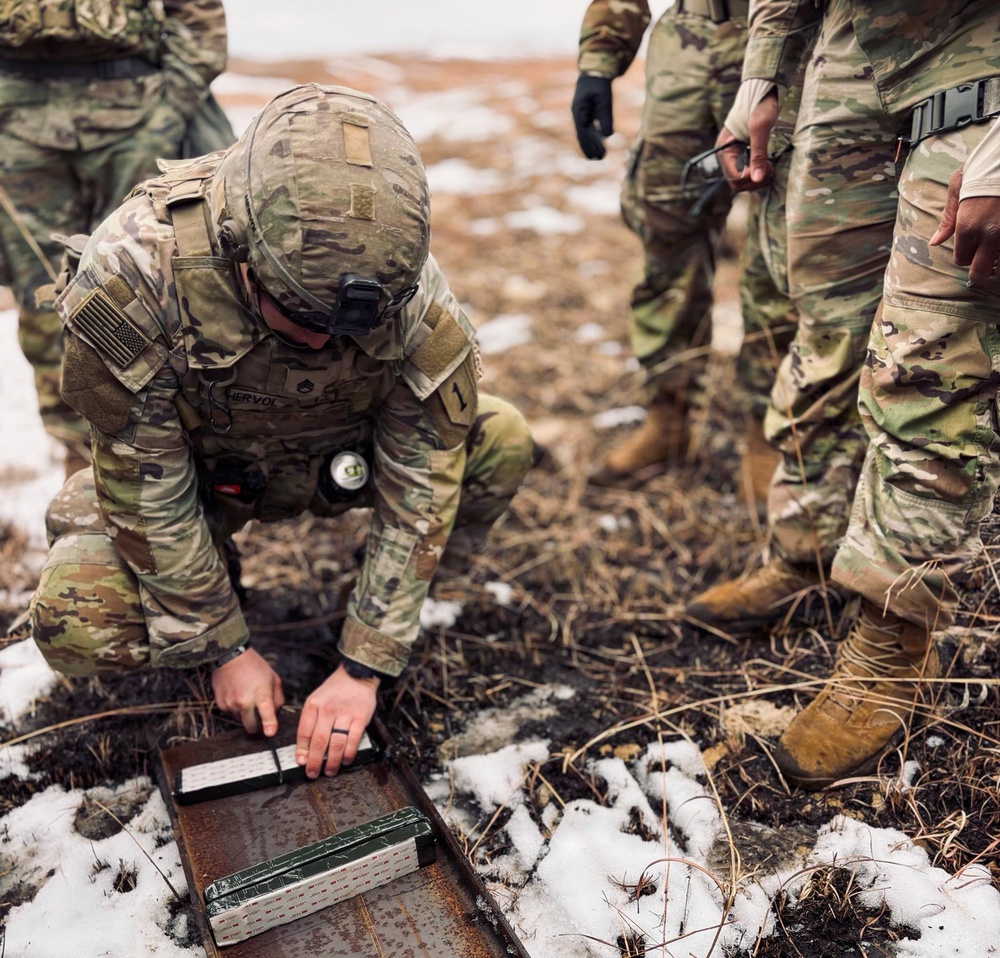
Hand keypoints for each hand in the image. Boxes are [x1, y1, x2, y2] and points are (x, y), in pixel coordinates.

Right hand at [211, 647, 284, 735]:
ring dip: (244, 714)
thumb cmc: (254, 666)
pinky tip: (236, 694)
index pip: (266, 711)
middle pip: (251, 726)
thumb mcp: (273, 678)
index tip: (270, 733)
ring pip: (240, 720)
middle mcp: (244, 701)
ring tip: (246, 695)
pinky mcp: (221, 704)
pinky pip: (230, 713)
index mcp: (260, 693)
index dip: (269, 723)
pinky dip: (235, 708)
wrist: (229, 657)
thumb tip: (275, 713)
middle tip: (258, 717)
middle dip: (256, 726)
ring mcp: (231, 703)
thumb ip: (277, 698)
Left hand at [295, 665, 378, 778]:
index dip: (302, 751)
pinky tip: (345, 760)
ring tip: (329, 771)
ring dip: (332, 762)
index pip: (304, 732)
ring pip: (336, 744)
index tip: (301, 762)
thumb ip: (309, 721)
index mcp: (313, 705)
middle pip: (319, 741)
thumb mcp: (316, 699)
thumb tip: (304, 748)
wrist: (357, 675)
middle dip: (314, 762)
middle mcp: (328, 709)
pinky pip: (353, 740)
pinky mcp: (361, 717)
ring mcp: (345, 713)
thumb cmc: (334, 690)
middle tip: (313, 773)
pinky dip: (348, 754)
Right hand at [571, 74, 613, 159]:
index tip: (592, 156)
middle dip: (590, 147)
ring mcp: (582, 113)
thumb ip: (606, 117)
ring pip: (586, 132)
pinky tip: (600, 143)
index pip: (582, 133)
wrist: (595, 71)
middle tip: (598, 159)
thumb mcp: (605, 100)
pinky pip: (590, 127)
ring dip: (592, 143)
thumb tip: (607, 136)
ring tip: (600, 155)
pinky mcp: (588, 112)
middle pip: (583, 135)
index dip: (587, 146)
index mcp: (579, 111)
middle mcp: (578, 114)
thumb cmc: (599, 84)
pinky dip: (594, 135)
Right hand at [717, 91, 778, 191]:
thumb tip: (758, 179)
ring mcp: (733, 157)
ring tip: (769, 166)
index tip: (766, 167)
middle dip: (754, 180)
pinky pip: (747, 173)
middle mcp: (726, 156)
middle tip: (769, 168)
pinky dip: (758, 172)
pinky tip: (767, 163)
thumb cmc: (760, 105)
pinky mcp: (742, 156)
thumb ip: (758, 154)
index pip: (734, 177)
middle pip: (737, 183)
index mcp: (723, 150)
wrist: (763, 91)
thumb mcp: (760, 128)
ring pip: (742, 181)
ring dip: (757, 178)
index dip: (751, 177)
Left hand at [930, 165, 999, 284]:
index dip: (964, 256)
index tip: (969, 249)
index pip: (962, 260)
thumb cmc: (982, 168)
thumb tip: (935, 242)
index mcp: (968, 226)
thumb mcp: (958, 188)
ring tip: (995, 252)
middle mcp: (991, 234)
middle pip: (981, 271)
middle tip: (982, 262)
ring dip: (998, 263)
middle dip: (979, 269)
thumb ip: (948, 219)